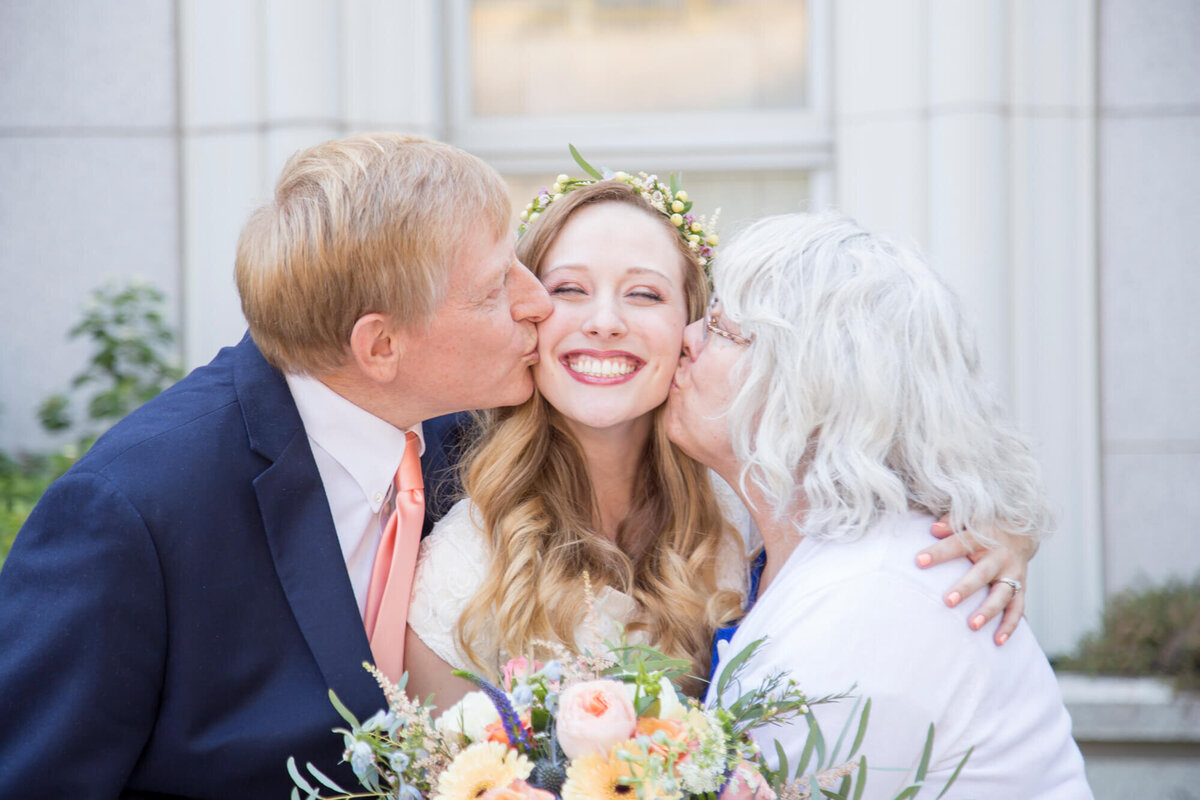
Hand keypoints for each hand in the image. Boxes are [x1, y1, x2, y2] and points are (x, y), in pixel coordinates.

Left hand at [916, 516, 1038, 645]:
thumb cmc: (983, 529)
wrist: (1020, 535)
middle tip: (947, 601)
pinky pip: (1017, 609)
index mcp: (982, 538)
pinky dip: (1009, 626)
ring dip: (988, 611)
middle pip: (981, 574)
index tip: (918, 562)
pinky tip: (997, 641)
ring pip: (1002, 595)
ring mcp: (1012, 575)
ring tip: (972, 626)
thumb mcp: (969, 520)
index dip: (938, 553)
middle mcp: (999, 557)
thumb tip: (933, 528)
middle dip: (965, 588)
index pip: (957, 544)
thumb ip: (950, 523)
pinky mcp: (1021, 589)